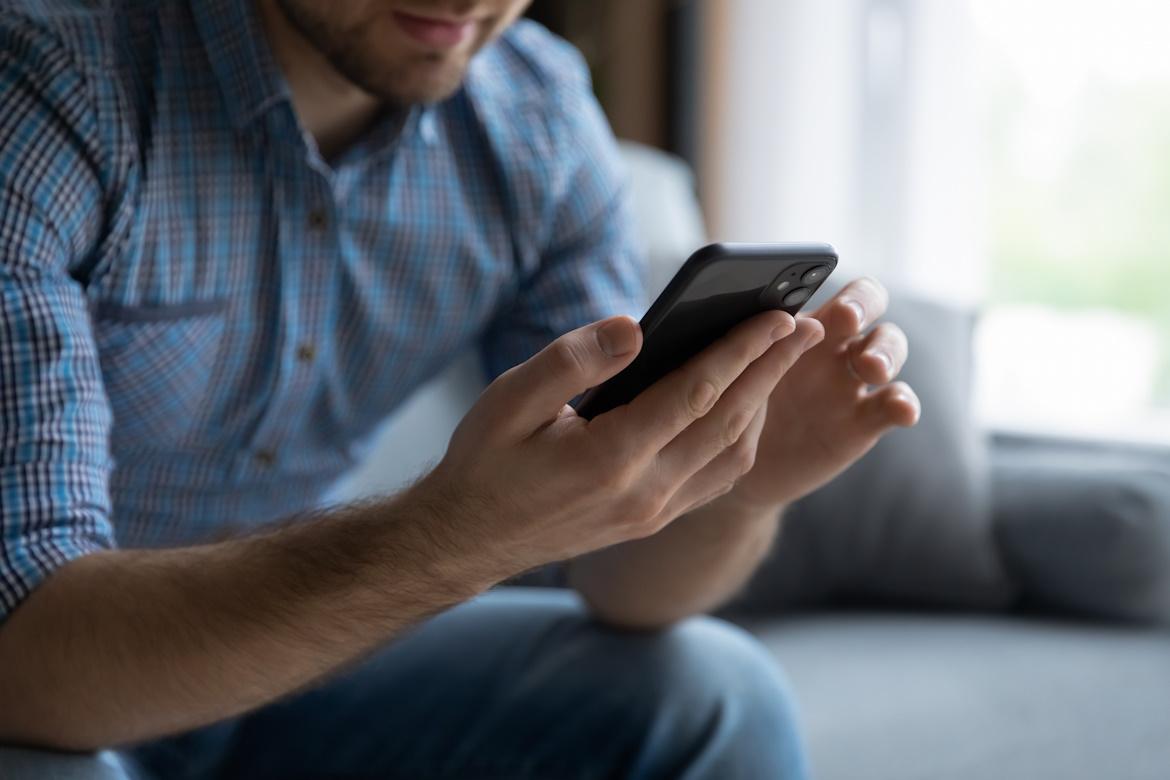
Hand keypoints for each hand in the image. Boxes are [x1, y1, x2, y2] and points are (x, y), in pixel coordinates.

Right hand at [418, 309, 819, 578]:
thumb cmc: (484, 463)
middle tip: (810, 327)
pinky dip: (740, 438)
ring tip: (784, 360)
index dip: (743, 350)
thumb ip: (572, 361)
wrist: (466, 541)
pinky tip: (745, 408)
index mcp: (610, 459)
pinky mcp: (651, 521)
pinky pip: (714, 478)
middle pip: (729, 422)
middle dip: (773, 371)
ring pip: (730, 455)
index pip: (697, 393)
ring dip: (763, 405)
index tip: (779, 315)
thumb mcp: (508, 400)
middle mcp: (644, 493)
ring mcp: (652, 513)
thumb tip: (635, 327)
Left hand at [717, 277, 920, 512]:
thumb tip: (707, 316)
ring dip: (886, 353)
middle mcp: (834, 343)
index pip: (839, 288)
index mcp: (802, 321)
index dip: (849, 294)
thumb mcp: (723, 367)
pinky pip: (895, 406)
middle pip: (872, 306)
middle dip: (866, 308)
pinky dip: (903, 404)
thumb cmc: (721, 399)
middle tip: (848, 322)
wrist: (726, 460)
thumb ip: (729, 341)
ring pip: (889, 350)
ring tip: (870, 368)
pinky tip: (901, 412)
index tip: (839, 310)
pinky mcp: (864, 422)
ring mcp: (853, 382)